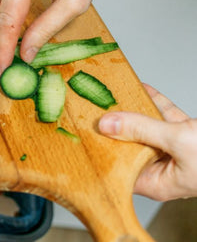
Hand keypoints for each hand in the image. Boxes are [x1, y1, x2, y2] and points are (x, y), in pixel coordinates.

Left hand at [99, 84, 196, 200]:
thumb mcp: (178, 142)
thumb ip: (141, 130)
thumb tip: (106, 124)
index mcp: (157, 182)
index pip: (118, 168)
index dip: (101, 152)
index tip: (84, 133)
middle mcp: (164, 169)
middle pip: (129, 146)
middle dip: (115, 127)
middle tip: (93, 109)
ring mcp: (176, 152)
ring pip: (147, 129)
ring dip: (133, 111)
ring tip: (113, 94)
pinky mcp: (189, 136)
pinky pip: (166, 118)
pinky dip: (155, 104)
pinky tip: (143, 88)